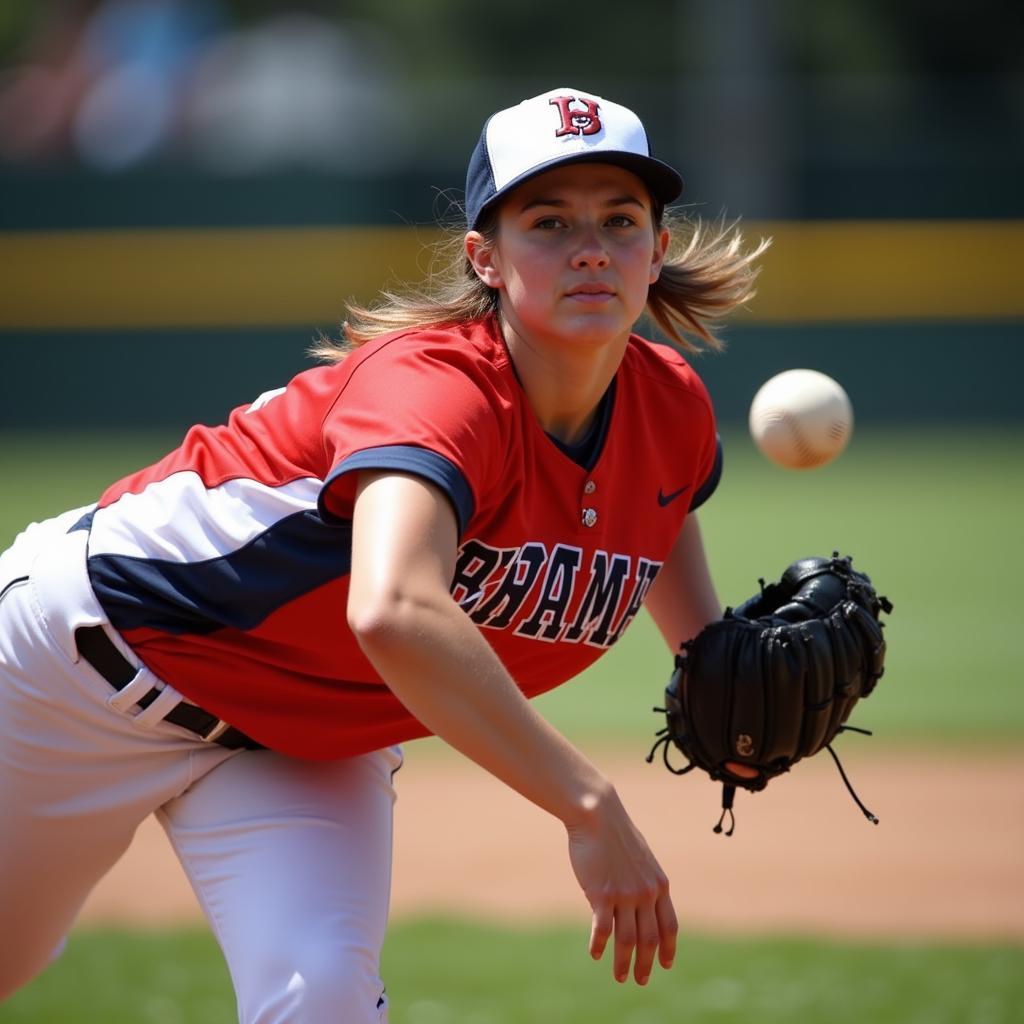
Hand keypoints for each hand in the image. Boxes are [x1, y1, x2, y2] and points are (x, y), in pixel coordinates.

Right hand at [565, 788, 676, 984]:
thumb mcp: (640, 858)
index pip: (670, 926)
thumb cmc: (616, 834)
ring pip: (627, 940)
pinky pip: (602, 930)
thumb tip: (640, 902)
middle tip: (640, 980)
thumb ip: (643, 882)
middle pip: (650, 939)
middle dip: (646, 964)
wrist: (598, 815)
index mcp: (659, 884)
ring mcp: (625, 895)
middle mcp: (646, 893)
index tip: (666, 964)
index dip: (668, 948)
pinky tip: (595, 954)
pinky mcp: (602, 894)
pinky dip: (599, 945)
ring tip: (619, 977)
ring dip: (623, 962)